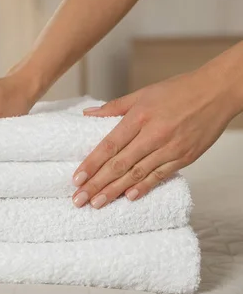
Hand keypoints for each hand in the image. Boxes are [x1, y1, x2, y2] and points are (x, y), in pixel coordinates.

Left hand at [71, 70, 240, 208]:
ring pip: (137, 174)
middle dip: (97, 184)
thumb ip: (113, 107)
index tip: (76, 179)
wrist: (218, 92)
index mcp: (139, 117)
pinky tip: (129, 198)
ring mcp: (170, 148)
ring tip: (97, 204)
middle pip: (119, 164)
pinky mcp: (185, 157)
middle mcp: (153, 135)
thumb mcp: (142, 94)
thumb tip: (87, 114)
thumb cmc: (178, 90)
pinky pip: (160, 176)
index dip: (91, 164)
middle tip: (79, 199)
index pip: (109, 145)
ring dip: (115, 191)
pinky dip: (144, 188)